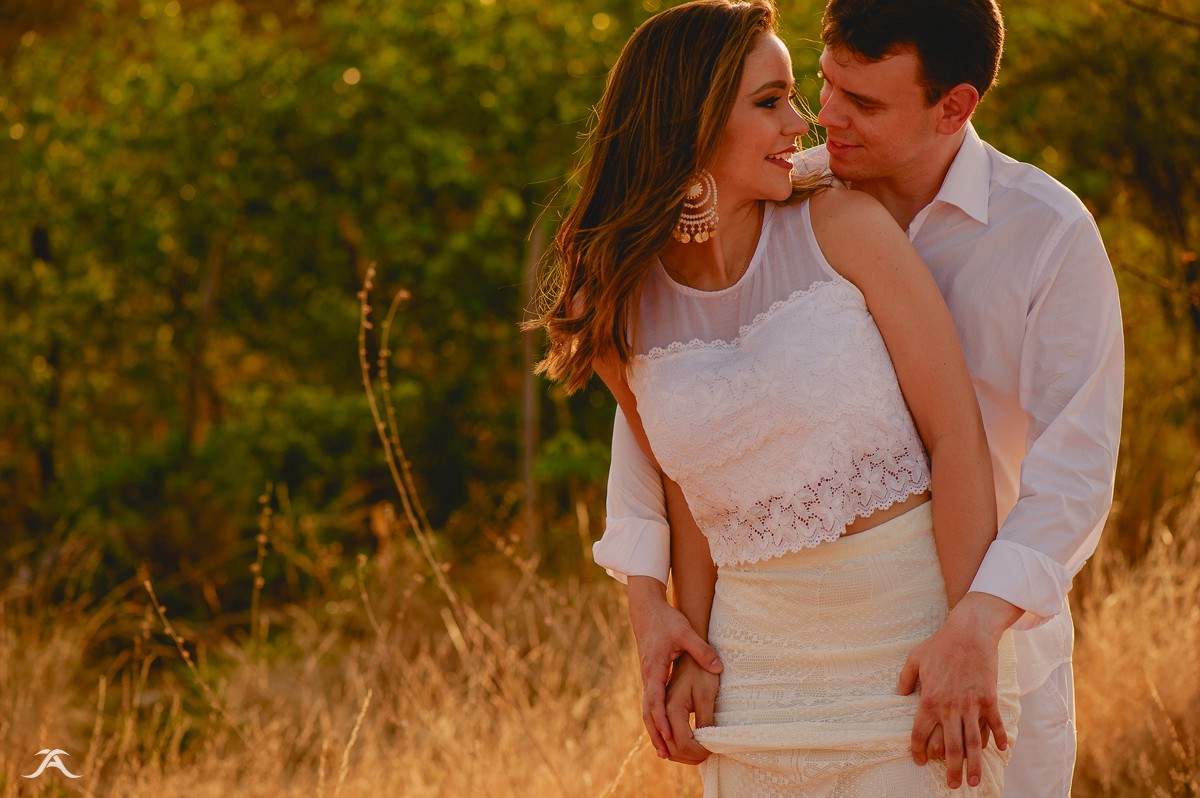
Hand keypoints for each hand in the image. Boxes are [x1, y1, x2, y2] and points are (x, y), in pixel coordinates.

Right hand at [627, 576, 722, 757]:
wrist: (647, 611)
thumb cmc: (666, 621)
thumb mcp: (684, 632)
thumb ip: (701, 650)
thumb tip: (718, 667)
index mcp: (654, 667)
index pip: (654, 698)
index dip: (660, 717)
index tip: (667, 734)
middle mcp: (647, 676)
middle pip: (647, 711)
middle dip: (655, 733)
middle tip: (664, 754)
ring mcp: (647, 678)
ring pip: (647, 710)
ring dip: (654, 731)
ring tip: (663, 752)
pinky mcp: (651, 678)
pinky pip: (650, 704)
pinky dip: (654, 720)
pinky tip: (662, 732)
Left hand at [897, 593, 1018, 789]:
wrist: (969, 632)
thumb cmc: (939, 644)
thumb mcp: (914, 659)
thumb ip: (904, 680)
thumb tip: (897, 696)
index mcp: (928, 699)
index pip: (920, 733)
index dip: (918, 750)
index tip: (920, 761)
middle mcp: (949, 707)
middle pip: (949, 746)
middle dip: (950, 769)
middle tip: (951, 785)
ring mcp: (970, 704)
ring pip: (972, 742)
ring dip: (973, 765)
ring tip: (972, 781)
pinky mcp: (988, 699)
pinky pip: (993, 724)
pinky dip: (996, 739)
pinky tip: (998, 750)